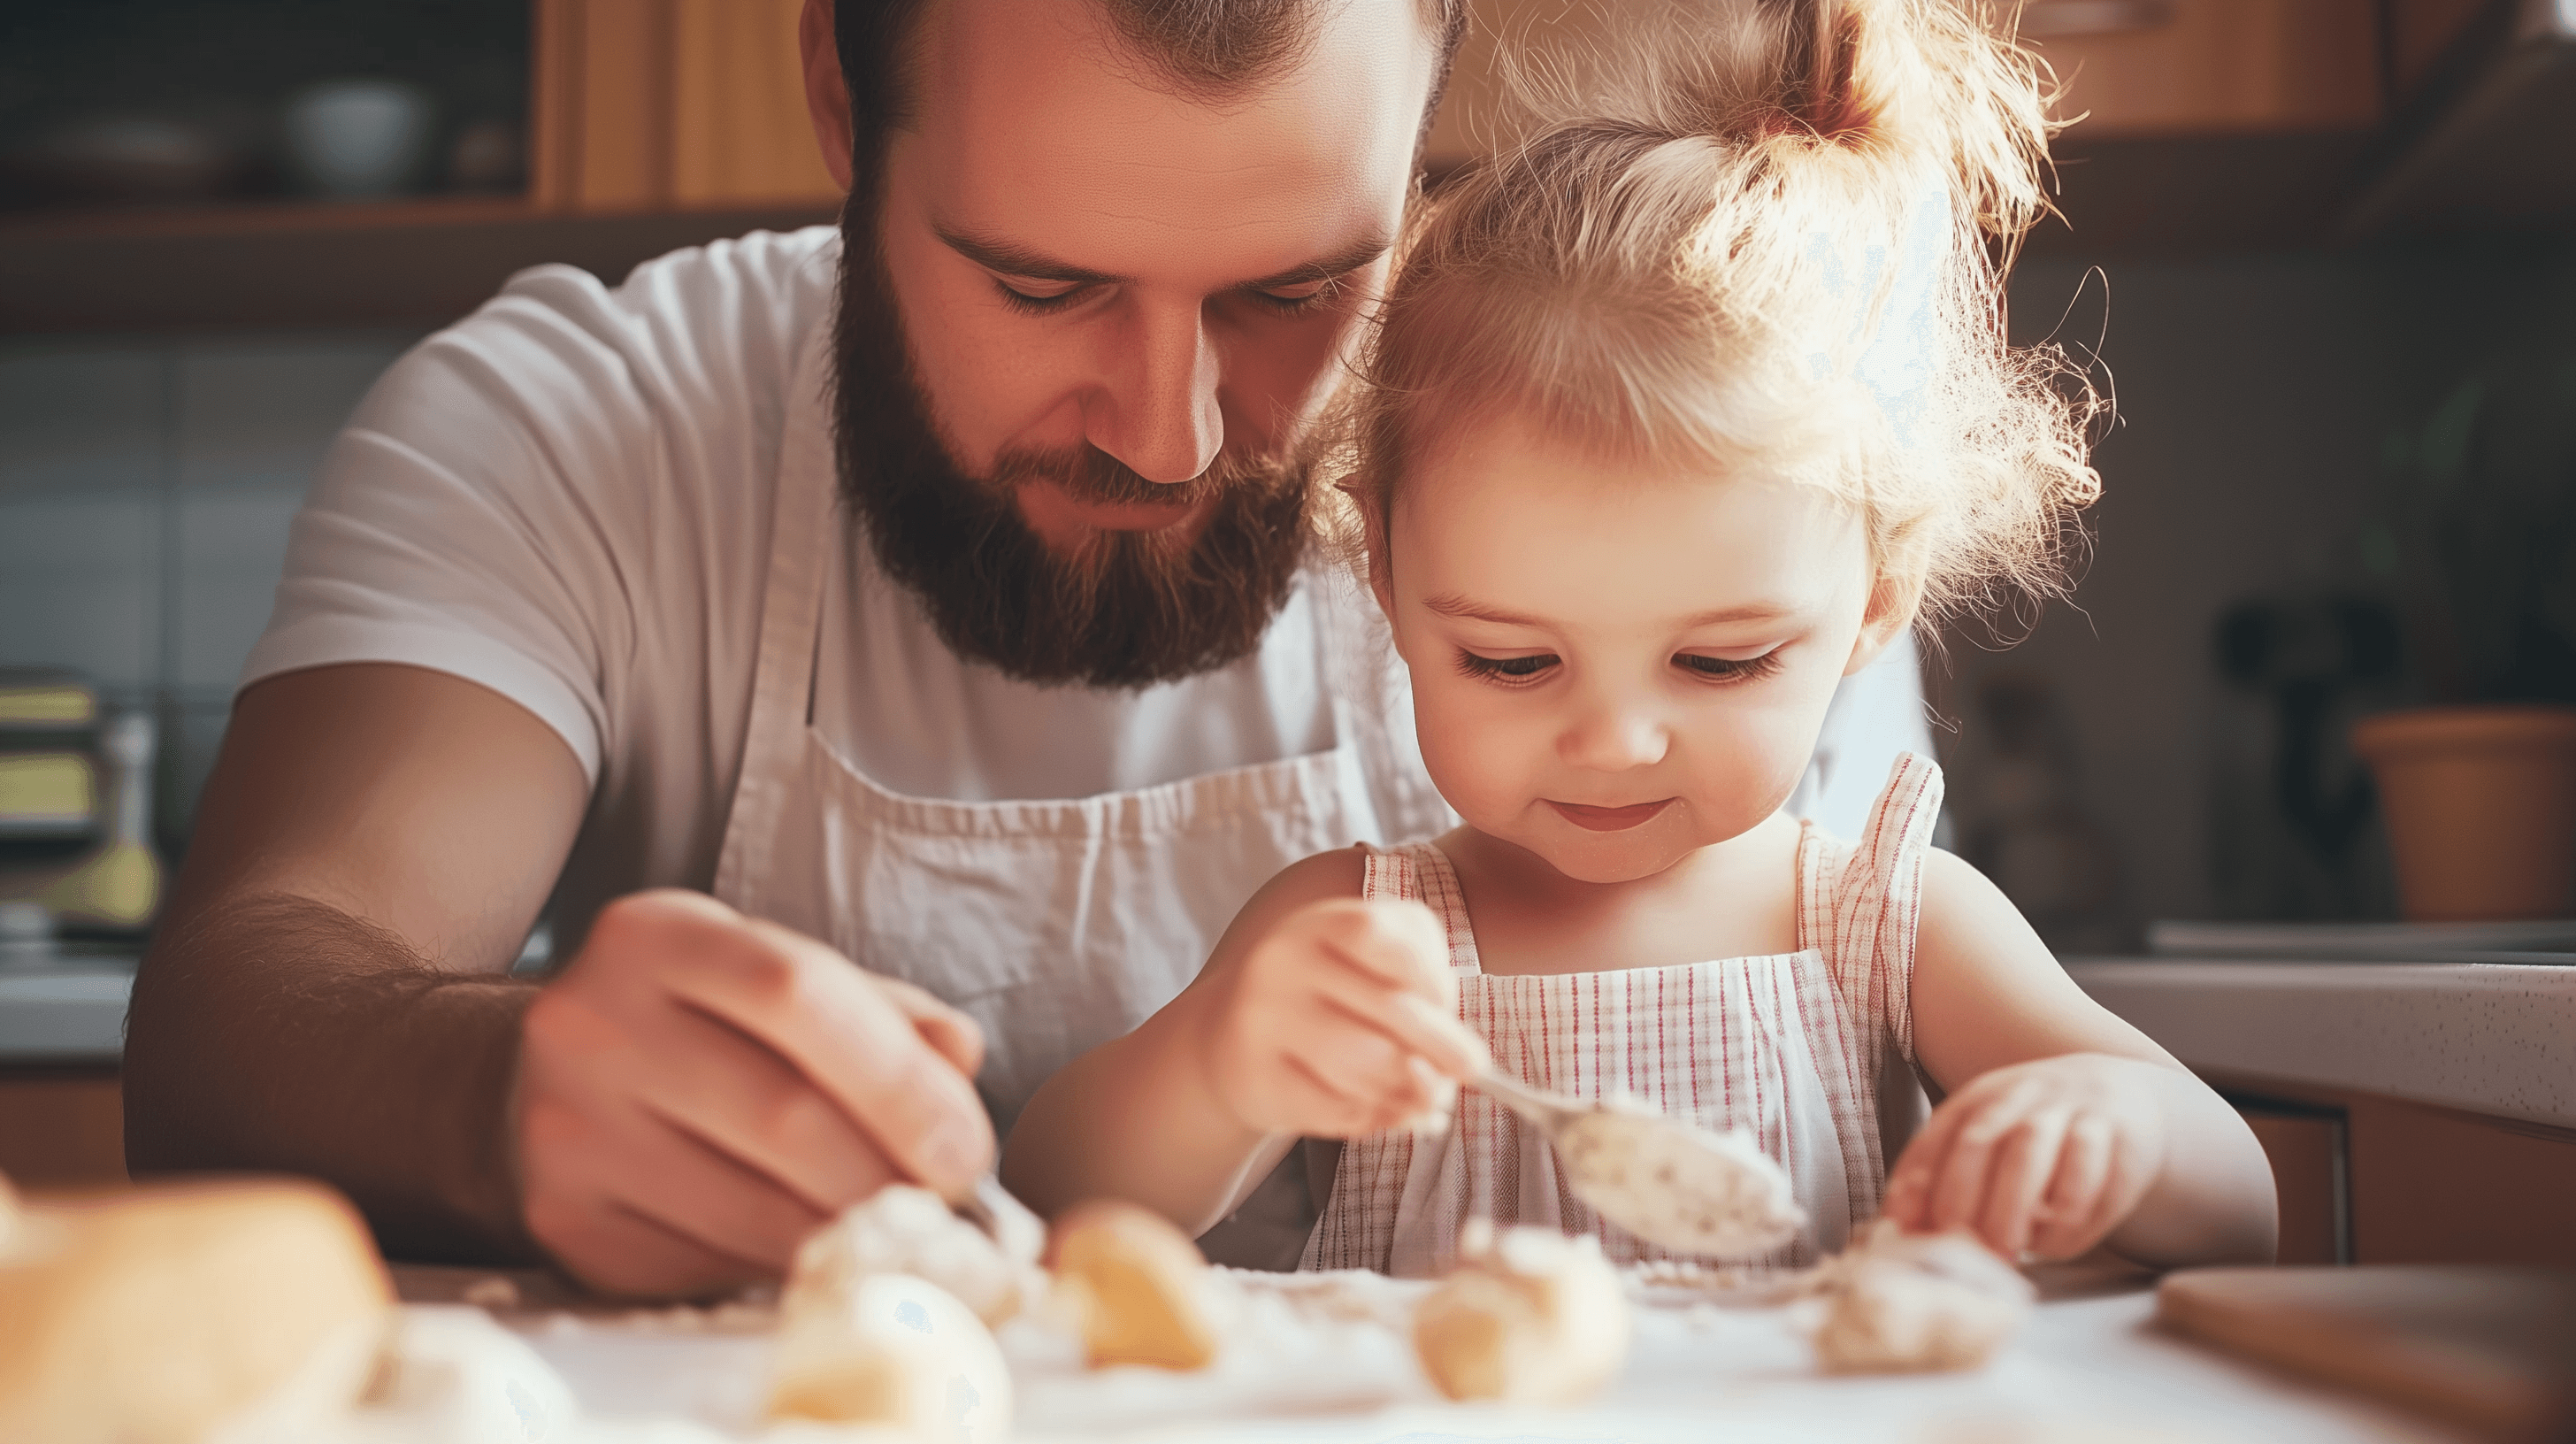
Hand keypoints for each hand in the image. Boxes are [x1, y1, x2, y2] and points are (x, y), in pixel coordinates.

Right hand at [514, 890, 992, 1295]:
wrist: (546, 1080)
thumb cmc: (699, 1027)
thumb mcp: (779, 981)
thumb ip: (880, 1014)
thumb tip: (958, 1060)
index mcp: (658, 936)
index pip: (798, 993)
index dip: (900, 1080)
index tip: (965, 1147)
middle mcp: (592, 1022)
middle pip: (782, 1113)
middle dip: (889, 1171)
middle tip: (947, 1201)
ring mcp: (565, 1127)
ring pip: (749, 1207)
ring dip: (844, 1230)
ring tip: (887, 1225)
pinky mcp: (564, 1220)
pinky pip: (704, 1263)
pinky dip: (774, 1265)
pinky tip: (801, 1246)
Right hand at [1192, 898, 1490, 1138]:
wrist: (1232, 1032)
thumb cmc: (1328, 992)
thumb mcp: (1374, 960)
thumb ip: (1422, 986)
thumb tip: (1453, 1061)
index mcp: (1316, 924)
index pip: (1378, 935)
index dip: (1427, 972)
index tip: (1447, 1004)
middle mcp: (1281, 964)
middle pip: (1388, 1009)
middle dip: (1443, 1047)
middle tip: (1469, 1070)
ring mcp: (1260, 1022)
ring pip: (1367, 1066)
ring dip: (1409, 1088)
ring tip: (1422, 1094)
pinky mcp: (1253, 1080)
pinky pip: (1336, 1110)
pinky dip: (1374, 1118)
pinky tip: (1381, 1109)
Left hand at [1881, 1052, 2167, 1261]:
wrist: (2124, 1096)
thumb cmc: (2042, 1132)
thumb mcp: (1997, 1138)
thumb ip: (1954, 1176)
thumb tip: (1909, 1231)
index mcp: (1983, 1095)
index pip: (1940, 1134)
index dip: (1917, 1180)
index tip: (1903, 1225)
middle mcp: (2024, 1094)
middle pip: (1982, 1139)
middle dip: (1961, 1195)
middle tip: (1955, 1243)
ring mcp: (2073, 1109)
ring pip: (2032, 1149)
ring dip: (2011, 1205)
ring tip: (2003, 1249)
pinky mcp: (2120, 1135)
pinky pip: (2092, 1173)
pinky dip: (2069, 1214)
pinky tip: (2055, 1243)